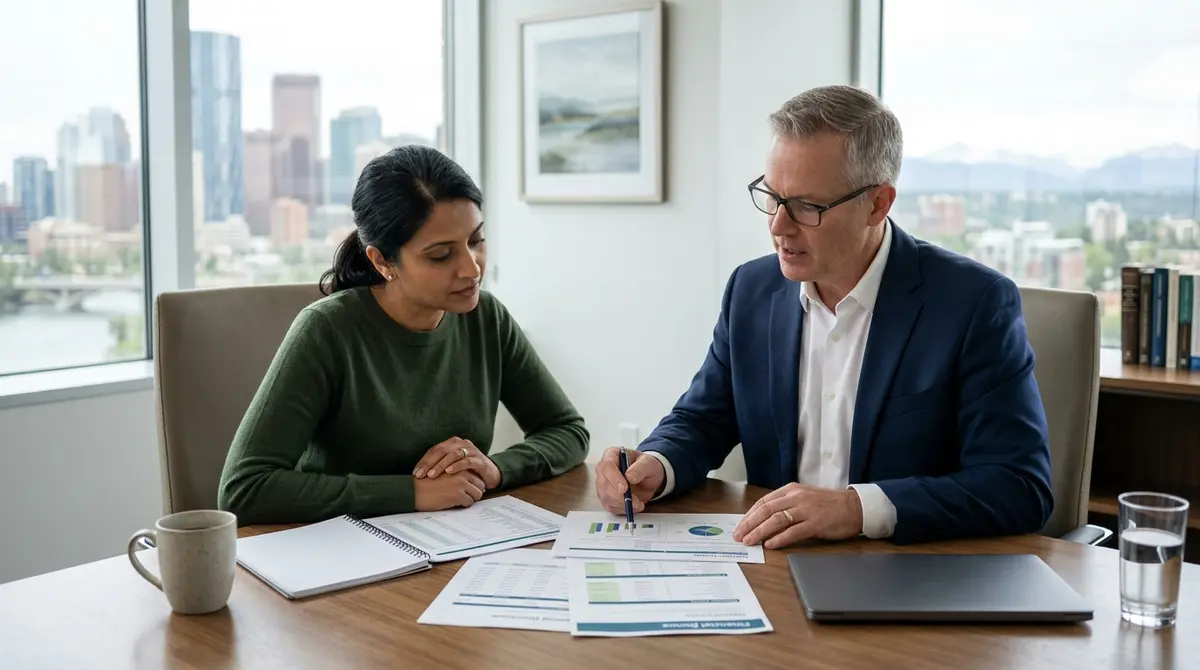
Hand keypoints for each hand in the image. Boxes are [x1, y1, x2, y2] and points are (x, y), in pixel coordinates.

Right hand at [414, 471, 485, 510]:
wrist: (414, 491)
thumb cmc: (425, 482)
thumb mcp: (442, 470)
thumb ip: (455, 471)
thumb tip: (469, 480)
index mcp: (458, 465)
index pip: (476, 476)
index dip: (473, 484)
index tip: (467, 489)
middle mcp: (462, 472)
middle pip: (480, 485)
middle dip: (474, 492)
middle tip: (464, 496)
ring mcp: (461, 483)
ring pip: (477, 494)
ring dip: (470, 499)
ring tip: (458, 500)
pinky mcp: (458, 494)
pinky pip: (469, 503)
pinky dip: (463, 505)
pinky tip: (453, 503)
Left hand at [415, 437, 500, 489]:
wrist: (489, 474)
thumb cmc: (467, 471)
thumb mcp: (451, 466)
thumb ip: (438, 465)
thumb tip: (418, 472)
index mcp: (453, 443)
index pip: (435, 449)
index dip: (424, 461)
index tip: (416, 473)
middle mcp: (462, 443)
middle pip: (442, 450)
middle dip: (429, 463)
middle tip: (420, 474)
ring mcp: (471, 451)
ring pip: (453, 455)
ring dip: (441, 465)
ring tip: (432, 475)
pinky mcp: (479, 460)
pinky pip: (466, 461)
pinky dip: (456, 466)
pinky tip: (449, 472)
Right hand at [594, 447, 664, 515]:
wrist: (649, 478)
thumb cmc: (646, 466)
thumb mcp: (648, 463)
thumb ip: (640, 468)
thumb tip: (629, 477)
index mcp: (612, 455)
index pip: (607, 466)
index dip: (614, 478)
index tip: (624, 489)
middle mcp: (603, 469)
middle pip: (603, 484)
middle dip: (618, 496)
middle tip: (635, 501)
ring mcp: (603, 484)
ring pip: (605, 497)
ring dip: (622, 504)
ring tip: (638, 504)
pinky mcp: (606, 497)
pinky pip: (609, 506)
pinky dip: (621, 509)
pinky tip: (632, 507)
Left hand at [732, 483, 863, 548]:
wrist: (855, 507)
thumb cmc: (829, 504)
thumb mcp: (804, 497)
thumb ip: (786, 504)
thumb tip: (763, 519)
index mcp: (791, 490)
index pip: (764, 501)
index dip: (749, 515)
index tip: (740, 526)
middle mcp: (796, 497)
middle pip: (766, 510)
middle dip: (749, 524)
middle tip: (738, 536)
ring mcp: (806, 510)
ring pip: (776, 520)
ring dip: (760, 532)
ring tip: (750, 541)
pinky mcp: (816, 523)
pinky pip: (793, 531)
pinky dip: (779, 539)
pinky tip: (770, 544)